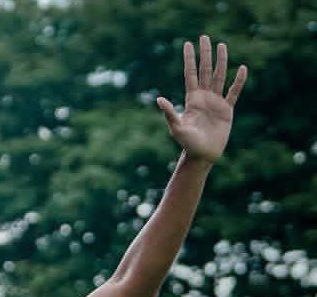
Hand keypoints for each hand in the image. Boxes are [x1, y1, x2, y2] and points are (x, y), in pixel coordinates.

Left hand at [157, 35, 246, 163]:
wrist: (202, 155)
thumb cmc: (187, 143)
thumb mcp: (177, 127)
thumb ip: (170, 113)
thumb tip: (159, 99)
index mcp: (191, 99)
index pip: (190, 74)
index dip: (189, 59)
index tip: (188, 44)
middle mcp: (204, 97)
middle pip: (205, 70)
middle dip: (205, 54)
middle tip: (205, 37)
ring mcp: (216, 102)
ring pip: (219, 77)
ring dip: (221, 61)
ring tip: (222, 45)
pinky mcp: (227, 110)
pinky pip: (234, 92)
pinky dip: (238, 81)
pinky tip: (242, 68)